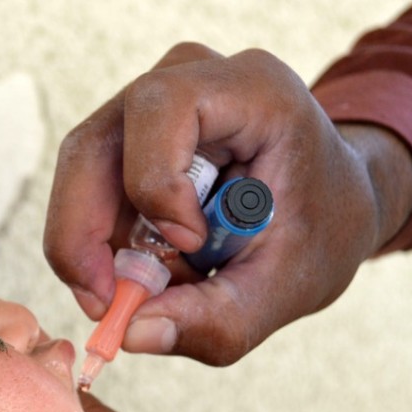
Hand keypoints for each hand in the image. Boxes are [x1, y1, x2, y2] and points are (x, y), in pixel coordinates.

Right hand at [45, 43, 411, 363]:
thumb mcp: (288, 287)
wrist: (331, 202)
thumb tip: (133, 335)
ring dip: (96, 243)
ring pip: (80, 172)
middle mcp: (186, 77)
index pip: (161, 108)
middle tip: (105, 303)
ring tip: (148, 285)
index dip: (155, 182)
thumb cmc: (321, 229)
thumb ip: (219, 320)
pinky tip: (149, 266)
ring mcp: (148, 103)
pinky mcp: (125, 135)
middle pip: (93, 147)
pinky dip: (102, 242)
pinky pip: (85, 189)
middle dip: (86, 235)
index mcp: (251, 88)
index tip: (189, 248)